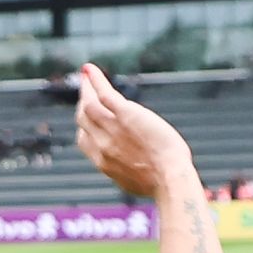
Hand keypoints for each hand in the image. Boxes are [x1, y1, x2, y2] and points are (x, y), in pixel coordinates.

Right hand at [71, 62, 191, 199]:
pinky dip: (95, 80)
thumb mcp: (135, 181)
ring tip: (87, 75)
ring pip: (89, 103)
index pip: (83, 140)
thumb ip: (127, 168)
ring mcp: (111, 128)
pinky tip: (90, 69)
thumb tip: (134, 165)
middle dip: (83, 103)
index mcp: (103, 163)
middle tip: (85, 90)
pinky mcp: (125, 115)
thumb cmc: (162, 183)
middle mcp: (101, 144)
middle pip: (83, 119)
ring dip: (86, 88)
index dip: (84, 126)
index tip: (89, 117)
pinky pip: (104, 93)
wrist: (170, 178)